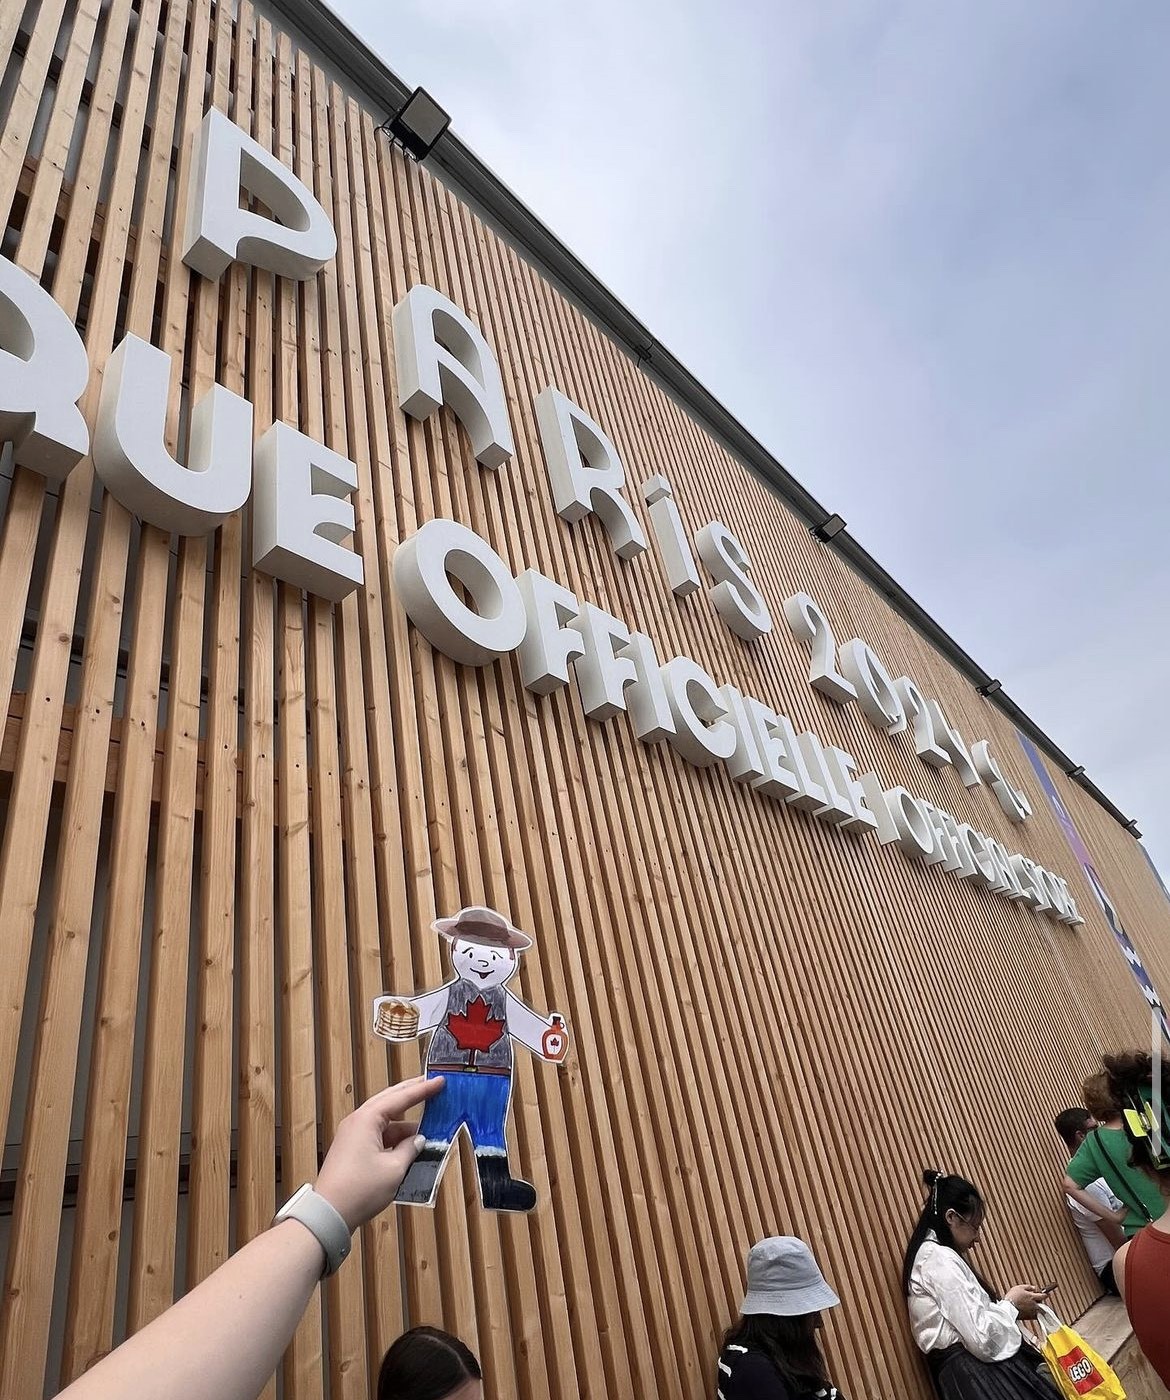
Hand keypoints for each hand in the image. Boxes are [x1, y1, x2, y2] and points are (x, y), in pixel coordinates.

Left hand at [314, 1075, 442, 1231]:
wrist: (329, 1214)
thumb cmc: (360, 1189)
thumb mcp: (394, 1169)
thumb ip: (410, 1149)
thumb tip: (419, 1140)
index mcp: (367, 1119)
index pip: (400, 1097)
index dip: (423, 1090)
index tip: (440, 1081)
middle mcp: (357, 1121)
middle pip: (389, 1102)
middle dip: (411, 1096)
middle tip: (432, 1089)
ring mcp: (352, 1135)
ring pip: (384, 1121)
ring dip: (404, 1125)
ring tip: (427, 1129)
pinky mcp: (351, 1149)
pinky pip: (377, 1135)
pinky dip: (394, 1138)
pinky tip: (409, 1147)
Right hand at [1005, 1284, 1045, 1319]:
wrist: (1008, 1308)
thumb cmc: (1013, 1297)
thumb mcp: (1019, 1287)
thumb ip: (1029, 1287)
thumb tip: (1034, 1288)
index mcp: (1032, 1297)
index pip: (1043, 1296)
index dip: (1045, 1294)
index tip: (1047, 1293)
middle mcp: (1034, 1305)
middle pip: (1043, 1305)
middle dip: (1042, 1302)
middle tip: (1038, 1300)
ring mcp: (1032, 1312)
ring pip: (1040, 1311)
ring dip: (1039, 1308)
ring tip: (1033, 1305)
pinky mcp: (1029, 1317)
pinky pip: (1036, 1316)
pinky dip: (1035, 1313)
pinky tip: (1030, 1310)